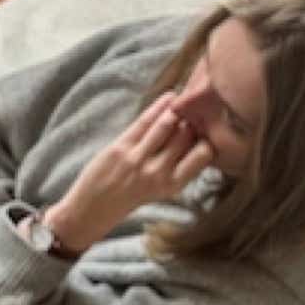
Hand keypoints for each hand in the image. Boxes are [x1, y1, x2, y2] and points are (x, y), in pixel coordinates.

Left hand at [44, 90, 218, 249]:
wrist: (94, 208)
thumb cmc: (132, 196)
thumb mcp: (163, 188)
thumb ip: (181, 166)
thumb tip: (202, 137)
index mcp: (174, 184)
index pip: (204, 154)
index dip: (209, 137)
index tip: (210, 126)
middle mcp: (158, 172)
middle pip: (187, 135)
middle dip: (195, 119)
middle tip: (201, 105)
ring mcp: (138, 159)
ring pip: (167, 124)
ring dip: (178, 109)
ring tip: (184, 100)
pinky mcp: (120, 148)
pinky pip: (144, 121)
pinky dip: (159, 106)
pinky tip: (169, 96)